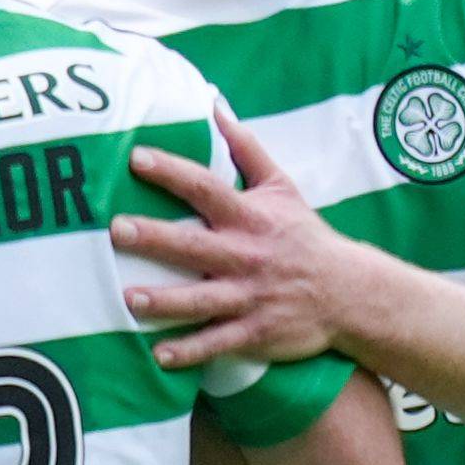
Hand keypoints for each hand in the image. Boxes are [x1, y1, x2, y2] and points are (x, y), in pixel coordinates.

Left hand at [115, 116, 365, 372]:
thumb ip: (246, 149)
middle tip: (116, 230)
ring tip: (128, 299)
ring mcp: (250, 296)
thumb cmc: (303, 236)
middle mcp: (246, 255)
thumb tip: (215, 107)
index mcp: (249, 217)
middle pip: (194, 245)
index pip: (206, 188)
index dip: (171, 172)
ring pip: (201, 299)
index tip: (136, 158)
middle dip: (155, 237)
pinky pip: (218, 342)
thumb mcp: (282, 187)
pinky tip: (159, 357)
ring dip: (165, 301)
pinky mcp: (256, 331)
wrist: (348, 292)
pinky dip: (190, 351)